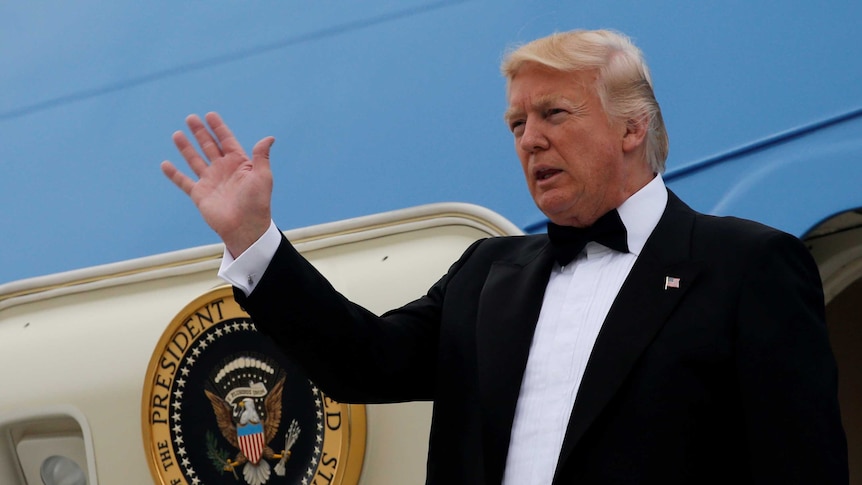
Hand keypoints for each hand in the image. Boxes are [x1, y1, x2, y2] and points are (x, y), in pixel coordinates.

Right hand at [161, 112, 274, 256]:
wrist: (245, 227)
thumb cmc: (257, 203)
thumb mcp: (262, 177)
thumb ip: (261, 156)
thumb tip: (269, 138)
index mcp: (239, 164)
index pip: (227, 141)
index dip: (218, 128)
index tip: (210, 115)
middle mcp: (223, 170)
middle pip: (209, 146)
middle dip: (200, 132)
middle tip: (191, 118)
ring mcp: (210, 181)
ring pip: (195, 160)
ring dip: (186, 147)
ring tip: (177, 134)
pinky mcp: (200, 194)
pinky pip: (184, 181)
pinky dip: (174, 174)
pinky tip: (165, 164)